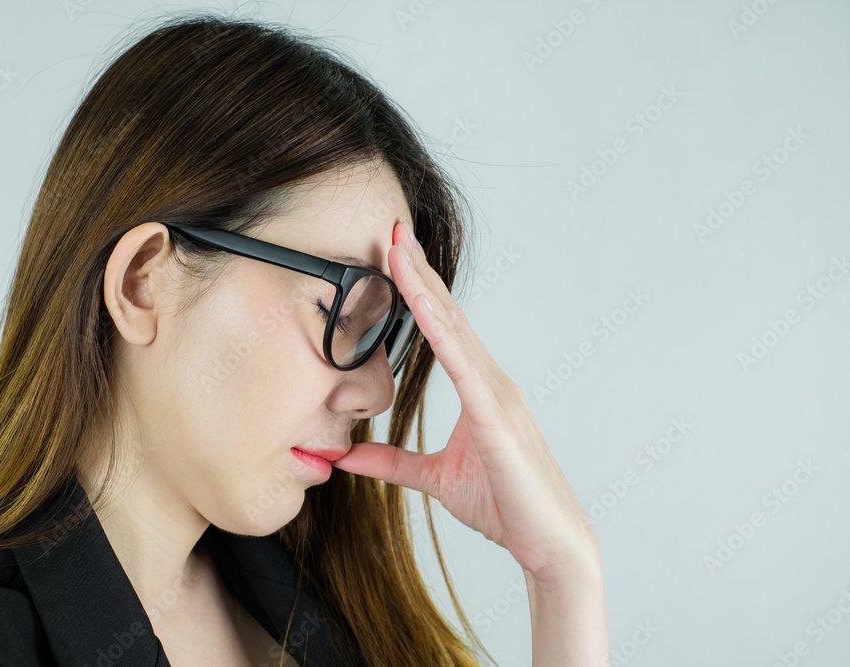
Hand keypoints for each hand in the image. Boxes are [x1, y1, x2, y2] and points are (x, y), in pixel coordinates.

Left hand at [332, 221, 600, 581]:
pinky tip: (422, 308)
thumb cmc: (504, 506)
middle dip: (419, 271)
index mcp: (479, 388)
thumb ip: (391, 464)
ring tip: (398, 250)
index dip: (418, 290)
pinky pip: (465, 368)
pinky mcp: (498, 418)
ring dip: (425, 288)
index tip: (392, 255)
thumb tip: (346, 456)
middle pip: (448, 315)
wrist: (550, 544)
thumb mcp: (435, 480)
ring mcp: (498, 394)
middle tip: (392, 230)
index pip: (442, 328)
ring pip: (455, 329)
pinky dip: (442, 334)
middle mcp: (491, 380)